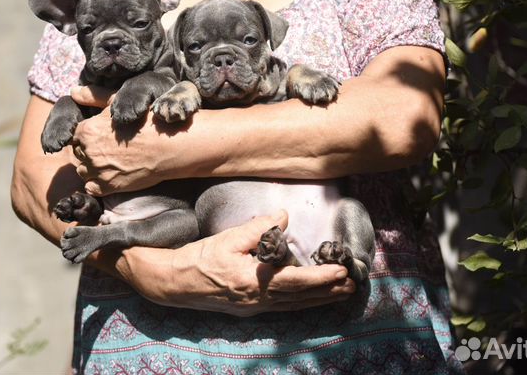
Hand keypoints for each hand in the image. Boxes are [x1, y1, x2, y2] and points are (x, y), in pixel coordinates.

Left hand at [70, 85, 169, 195]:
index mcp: (87, 130)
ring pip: (83, 171)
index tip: (104, 137)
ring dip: (93, 168)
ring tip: (112, 162)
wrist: (169, 145)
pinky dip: (97, 184)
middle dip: (90, 152)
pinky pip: (91, 188)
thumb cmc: (146, 120)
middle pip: (79, 154)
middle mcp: (88, 151)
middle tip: (110, 149)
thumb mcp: (119, 102)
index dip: (89, 137)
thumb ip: (94, 97)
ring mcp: (98, 171)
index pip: (76, 137)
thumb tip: (73, 92)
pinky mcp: (108, 186)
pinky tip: (112, 175)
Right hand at [112, 210, 355, 315]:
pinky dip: (302, 302)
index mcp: (254, 282)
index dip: (321, 278)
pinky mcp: (249, 309)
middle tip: (353, 285)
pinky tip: (310, 297)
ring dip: (319, 299)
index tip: (342, 272)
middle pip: (301, 298)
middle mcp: (258, 300)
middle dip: (329, 292)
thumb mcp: (228, 238)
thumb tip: (284, 217)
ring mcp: (254, 308)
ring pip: (294, 305)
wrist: (173, 283)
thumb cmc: (199, 259)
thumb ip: (259, 228)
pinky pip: (283, 306)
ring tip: (341, 293)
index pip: (296, 281)